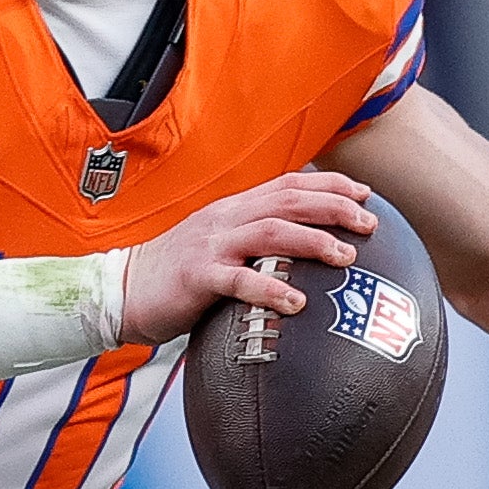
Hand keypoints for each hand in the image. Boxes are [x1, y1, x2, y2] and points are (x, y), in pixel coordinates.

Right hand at [118, 169, 376, 344]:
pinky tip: (297, 304)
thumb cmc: (172, 278)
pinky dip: (271, 290)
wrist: (118, 292)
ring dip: (313, 241)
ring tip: (345, 257)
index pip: (288, 184)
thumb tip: (299, 255)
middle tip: (369, 224)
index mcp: (231, 209)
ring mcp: (209, 246)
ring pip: (270, 231)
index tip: (365, 195)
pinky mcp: (195, 277)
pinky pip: (239, 281)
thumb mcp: (215, 247)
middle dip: (334, 207)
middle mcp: (224, 219)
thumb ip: (251, 244)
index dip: (330, 185)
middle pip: (288, 200)